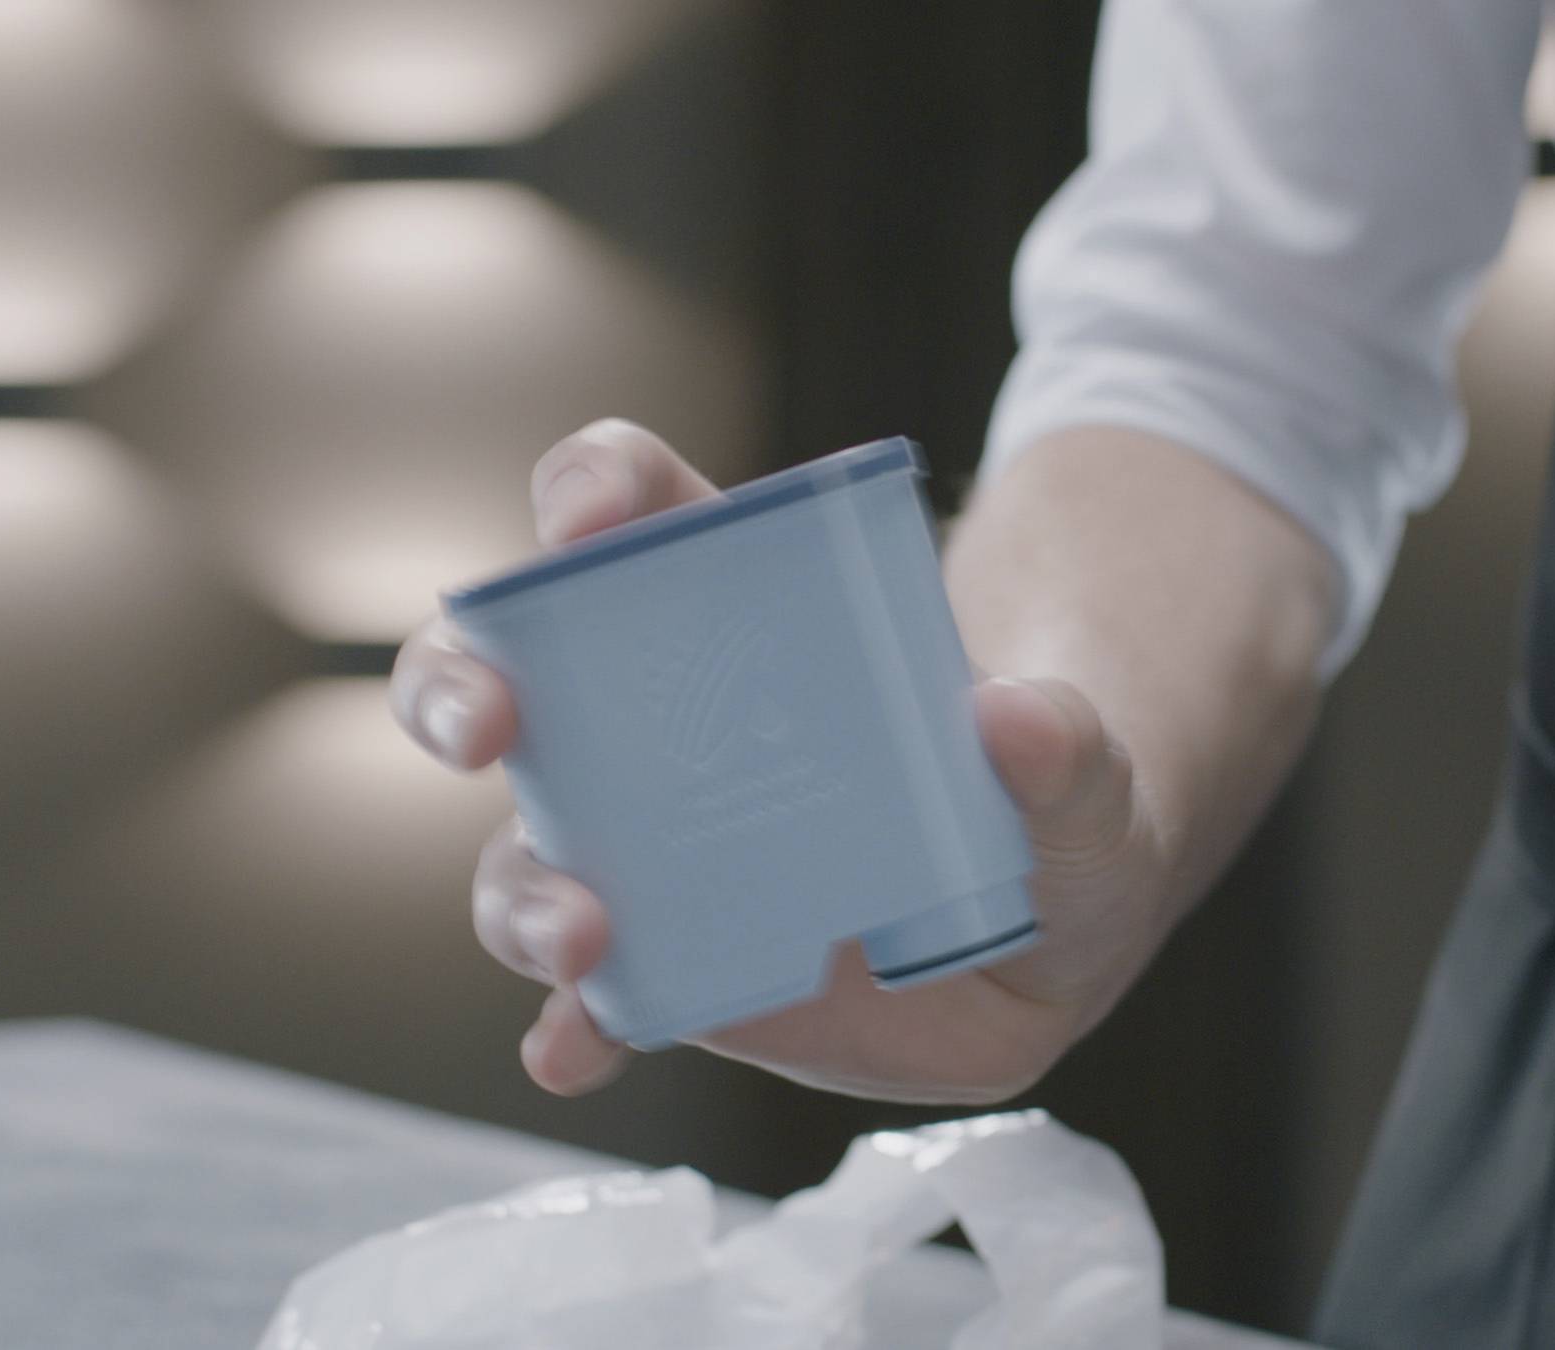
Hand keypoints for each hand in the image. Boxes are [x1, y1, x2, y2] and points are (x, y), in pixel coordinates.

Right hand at [389, 420, 1178, 1101]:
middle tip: (493, 723)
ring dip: (526, 888)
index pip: (644, 514)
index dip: (597, 488)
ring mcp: (658, 856)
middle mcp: (671, 730)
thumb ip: (1071, 753)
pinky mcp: (673, 971)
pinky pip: (591, 1003)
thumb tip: (1020, 718)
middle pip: (514, 673)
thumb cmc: (1048, 810)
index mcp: (757, 619)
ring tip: (584, 934)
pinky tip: (574, 1051)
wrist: (1055, 930)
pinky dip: (567, 1027)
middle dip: (465, 682)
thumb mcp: (1088, 780)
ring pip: (529, 852)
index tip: (588, 511)